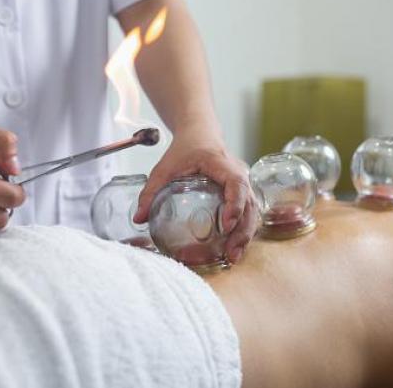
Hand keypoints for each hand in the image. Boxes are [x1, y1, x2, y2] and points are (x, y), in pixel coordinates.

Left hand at [133, 130, 256, 262]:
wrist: (199, 134)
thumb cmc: (184, 149)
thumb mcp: (164, 168)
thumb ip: (150, 192)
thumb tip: (139, 218)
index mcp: (221, 163)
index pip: (236, 183)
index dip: (235, 204)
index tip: (227, 224)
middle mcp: (238, 173)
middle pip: (250, 203)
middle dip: (242, 230)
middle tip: (231, 253)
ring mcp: (243, 182)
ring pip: (253, 211)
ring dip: (245, 234)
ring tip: (232, 257)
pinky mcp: (242, 191)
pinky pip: (248, 212)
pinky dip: (243, 230)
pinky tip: (233, 247)